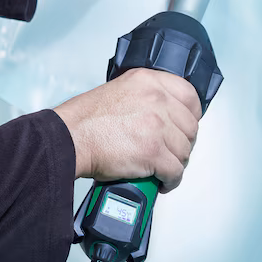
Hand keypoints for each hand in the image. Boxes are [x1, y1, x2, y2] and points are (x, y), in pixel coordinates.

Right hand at [52, 69, 200, 192]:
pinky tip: (161, 181)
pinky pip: (175, 172)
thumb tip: (165, 113)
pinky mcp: (154, 152)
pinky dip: (170, 181)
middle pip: (190, 127)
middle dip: (182, 143)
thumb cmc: (86, 119)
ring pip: (184, 151)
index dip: (191, 116)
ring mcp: (157, 126)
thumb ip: (145, 96)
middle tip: (170, 150)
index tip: (185, 126)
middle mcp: (157, 100)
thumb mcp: (119, 90)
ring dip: (175, 162)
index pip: (190, 96)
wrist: (70, 138)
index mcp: (149, 81)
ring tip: (162, 167)